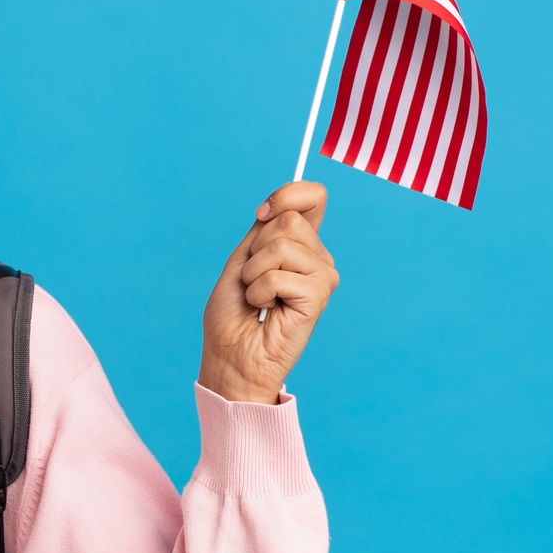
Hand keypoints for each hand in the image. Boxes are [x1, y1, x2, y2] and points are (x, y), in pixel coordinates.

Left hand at [198, 181, 339, 403]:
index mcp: (301, 244)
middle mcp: (317, 257)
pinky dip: (259, 292)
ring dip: (254, 274)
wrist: (230, 356)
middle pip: (289, 220)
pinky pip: (279, 276)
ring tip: (258, 298)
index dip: (286, 195)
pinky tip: (266, 310)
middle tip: (253, 280)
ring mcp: (322, 276)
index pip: (312, 197)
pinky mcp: (319, 297)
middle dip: (256, 250)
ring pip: (283, 245)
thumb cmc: (232, 314)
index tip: (261, 214)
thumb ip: (263, 230)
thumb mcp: (241, 260)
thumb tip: (277, 206)